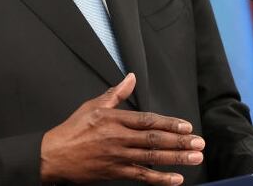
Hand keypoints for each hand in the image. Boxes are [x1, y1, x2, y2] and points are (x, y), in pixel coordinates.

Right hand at [39, 73, 204, 184]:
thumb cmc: (72, 130)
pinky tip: (176, 179)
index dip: (169, 123)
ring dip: (176, 158)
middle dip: (180, 142)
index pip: (148, 121)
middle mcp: (119, 138)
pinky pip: (141, 176)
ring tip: (195, 158)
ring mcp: (118, 157)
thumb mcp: (93, 106)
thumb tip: (131, 78)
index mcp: (115, 120)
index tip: (187, 126)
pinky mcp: (115, 172)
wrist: (52, 157)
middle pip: (155, 139)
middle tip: (199, 143)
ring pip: (152, 157)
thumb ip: (116, 94)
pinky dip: (159, 179)